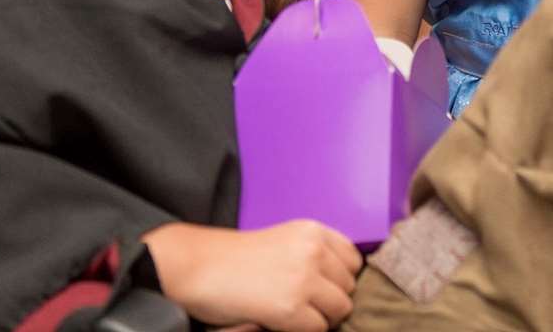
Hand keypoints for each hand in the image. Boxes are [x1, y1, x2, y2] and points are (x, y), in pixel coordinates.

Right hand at [144, 220, 359, 331]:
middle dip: (330, 299)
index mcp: (313, 231)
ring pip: (340, 310)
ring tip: (293, 313)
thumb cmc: (236, 258)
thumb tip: (343, 284)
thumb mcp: (285, 241)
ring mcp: (304, 280)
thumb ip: (314, 253)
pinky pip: (318, 329)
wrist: (199, 268)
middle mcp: (314, 251)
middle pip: (349, 287)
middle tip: (302, 303)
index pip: (354, 260)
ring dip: (320, 317)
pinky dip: (303, 330)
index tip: (322, 286)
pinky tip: (280, 321)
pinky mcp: (291, 308)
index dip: (339, 278)